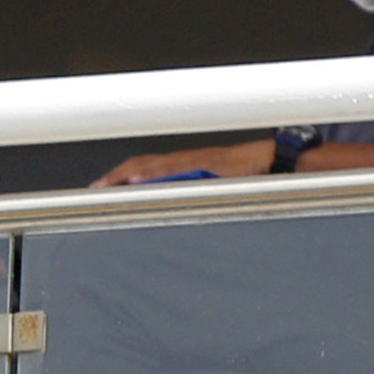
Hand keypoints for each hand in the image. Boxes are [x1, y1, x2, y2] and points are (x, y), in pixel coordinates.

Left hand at [90, 139, 278, 187]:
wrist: (276, 162)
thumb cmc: (250, 177)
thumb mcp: (215, 188)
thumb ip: (194, 196)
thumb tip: (173, 212)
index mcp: (185, 166)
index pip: (145, 167)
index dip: (121, 175)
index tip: (101, 188)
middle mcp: (187, 161)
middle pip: (143, 164)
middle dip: (117, 176)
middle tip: (96, 189)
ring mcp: (196, 161)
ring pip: (156, 165)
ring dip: (130, 174)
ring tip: (110, 184)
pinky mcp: (209, 164)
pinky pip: (178, 168)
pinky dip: (157, 173)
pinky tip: (141, 180)